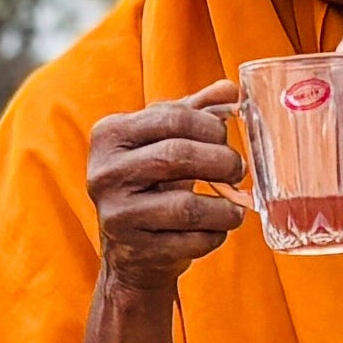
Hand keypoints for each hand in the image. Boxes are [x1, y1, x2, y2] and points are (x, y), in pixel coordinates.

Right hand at [88, 80, 243, 295]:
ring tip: (234, 207)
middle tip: (237, 170)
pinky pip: (191, 241)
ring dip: (225, 207)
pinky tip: (214, 229)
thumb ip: (195, 113)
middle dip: (222, 162)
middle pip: (178, 156)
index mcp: (110, 135)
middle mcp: (105, 173)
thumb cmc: (154, 186)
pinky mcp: (135, 250)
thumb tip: (231, 90)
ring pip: (187, 206)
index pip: (172, 117)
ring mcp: (117, 214)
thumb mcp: (165, 142)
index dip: (212, 127)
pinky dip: (214, 235)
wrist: (131, 252)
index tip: (227, 140)